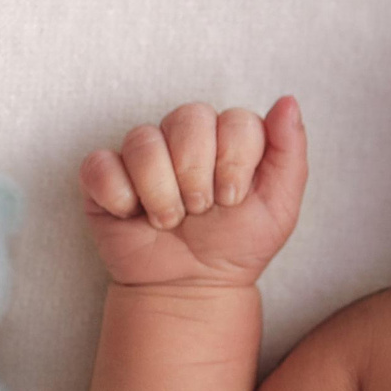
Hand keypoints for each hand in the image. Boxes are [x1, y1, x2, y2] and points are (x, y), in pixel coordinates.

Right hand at [79, 96, 307, 288]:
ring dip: (161, 193)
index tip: (233, 200)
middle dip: (198, 175)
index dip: (235, 162)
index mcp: (228, 136)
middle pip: (189, 118)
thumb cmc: (236, 245)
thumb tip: (287, 101)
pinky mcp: (103, 175)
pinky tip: (133, 216)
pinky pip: (101, 165)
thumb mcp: (279, 206)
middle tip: (201, 211)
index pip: (235, 119)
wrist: (193, 288)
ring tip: (171, 220)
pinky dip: (120, 197)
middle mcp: (185, 135)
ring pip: (144, 141)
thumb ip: (289, 151)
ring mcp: (143, 153)